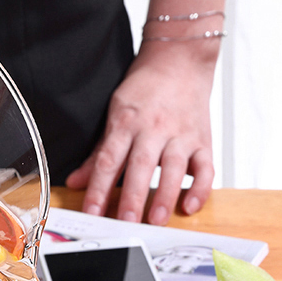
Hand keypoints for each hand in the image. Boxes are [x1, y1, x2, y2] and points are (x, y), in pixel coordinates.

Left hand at [65, 41, 216, 223]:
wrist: (181, 59)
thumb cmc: (145, 88)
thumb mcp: (116, 114)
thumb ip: (98, 152)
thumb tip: (76, 182)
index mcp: (126, 122)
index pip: (108, 160)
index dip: (98, 188)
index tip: (92, 212)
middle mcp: (154, 128)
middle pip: (140, 165)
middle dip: (132, 195)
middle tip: (126, 221)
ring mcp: (181, 134)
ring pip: (173, 167)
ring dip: (165, 195)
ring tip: (156, 219)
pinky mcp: (203, 140)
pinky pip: (206, 168)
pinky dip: (200, 188)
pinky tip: (189, 206)